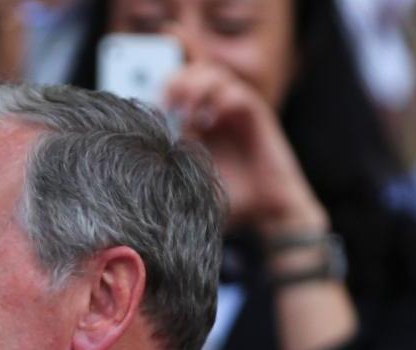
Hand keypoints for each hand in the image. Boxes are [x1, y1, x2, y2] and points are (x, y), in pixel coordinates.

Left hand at [164, 62, 323, 236]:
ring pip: (213, 74)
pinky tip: (213, 119)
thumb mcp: (192, 182)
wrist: (266, 210)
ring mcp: (235, 110)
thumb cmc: (230, 199)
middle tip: (167, 104)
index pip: (174, 88)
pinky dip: (223, 100)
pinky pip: (239, 94)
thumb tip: (152, 144)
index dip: (162, 91)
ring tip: (189, 112)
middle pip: (191, 72)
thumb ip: (173, 162)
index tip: (150, 110)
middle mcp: (214, 110)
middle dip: (176, 81)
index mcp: (195, 122)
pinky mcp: (256, 116)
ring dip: (197, 86)